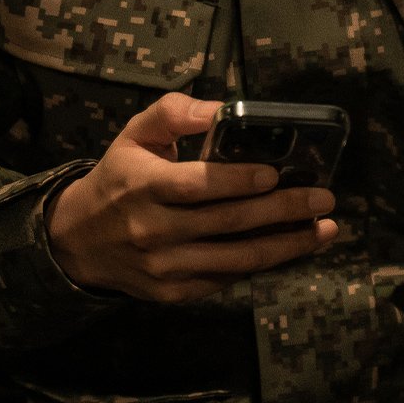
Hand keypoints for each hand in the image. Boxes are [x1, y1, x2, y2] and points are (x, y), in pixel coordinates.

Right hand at [44, 92, 337, 302]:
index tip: (274, 173)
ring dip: (287, 245)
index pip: (197, 185)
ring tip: (324, 229)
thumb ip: (175, 112)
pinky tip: (291, 247)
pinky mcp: (174, 293)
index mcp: (144, 186)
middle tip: (323, 198)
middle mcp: (155, 231)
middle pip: (228, 223)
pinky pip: (226, 279)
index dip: (237, 181)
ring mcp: (166, 268)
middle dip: (282, 210)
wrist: (79, 241)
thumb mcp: (135, 133)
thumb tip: (222, 108)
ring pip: (236, 259)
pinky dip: (262, 264)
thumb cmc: (119, 176)